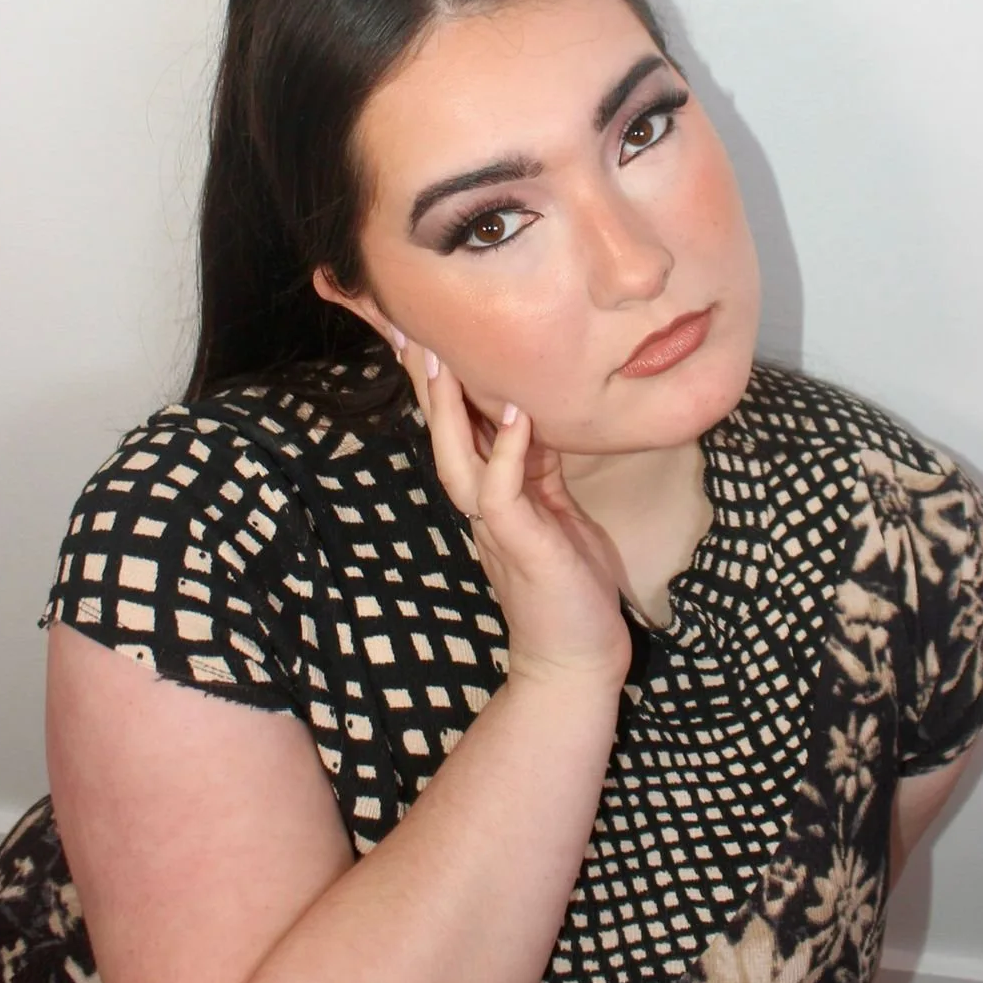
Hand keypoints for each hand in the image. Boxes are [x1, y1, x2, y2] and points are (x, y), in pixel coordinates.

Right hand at [392, 337, 631, 692]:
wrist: (578, 656)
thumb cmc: (570, 582)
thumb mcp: (553, 505)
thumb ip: (534, 463)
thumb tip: (525, 412)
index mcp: (489, 492)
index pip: (454, 427)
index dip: (435, 381)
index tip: (418, 328)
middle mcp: (481, 504)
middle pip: (439, 435)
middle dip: (422, 383)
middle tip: (404, 325)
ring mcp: (496, 526)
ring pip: (455, 461)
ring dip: (446, 412)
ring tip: (440, 360)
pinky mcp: (520, 544)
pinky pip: (501, 493)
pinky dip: (506, 453)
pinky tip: (513, 415)